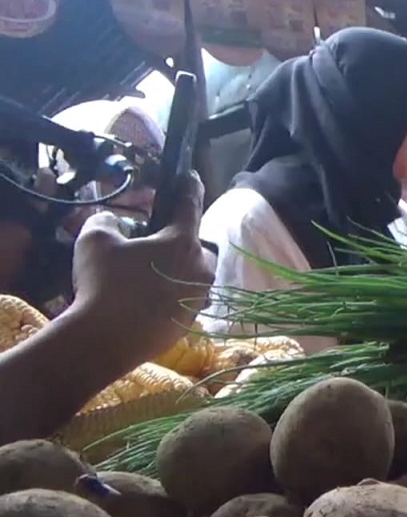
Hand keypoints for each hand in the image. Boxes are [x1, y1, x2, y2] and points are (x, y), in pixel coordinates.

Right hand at [68, 171, 212, 368]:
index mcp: (183, 242)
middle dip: (171, 238)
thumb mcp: (95, 239)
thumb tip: (112, 220)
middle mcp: (201, 268)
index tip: (191, 176)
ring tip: (141, 271)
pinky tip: (142, 296)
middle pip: (190, 242)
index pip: (190, 205)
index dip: (189, 187)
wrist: (106, 340)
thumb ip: (105, 219)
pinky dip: (167, 291)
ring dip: (170, 266)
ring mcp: (199, 297)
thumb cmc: (103, 283)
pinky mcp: (190, 321)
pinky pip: (182, 296)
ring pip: (188, 271)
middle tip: (145, 240)